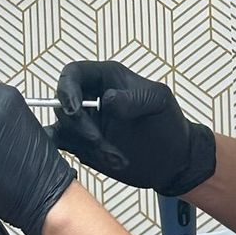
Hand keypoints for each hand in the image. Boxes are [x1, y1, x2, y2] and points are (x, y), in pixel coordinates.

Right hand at [53, 61, 215, 195]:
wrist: (173, 159)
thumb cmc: (168, 122)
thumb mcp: (158, 101)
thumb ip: (134, 98)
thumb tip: (107, 100)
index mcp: (105, 78)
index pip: (73, 74)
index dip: (67, 89)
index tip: (76, 109)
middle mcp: (90, 98)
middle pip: (62, 104)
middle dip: (78, 125)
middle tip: (98, 140)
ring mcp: (84, 123)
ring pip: (62, 129)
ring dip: (83, 145)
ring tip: (115, 157)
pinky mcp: (82, 145)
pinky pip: (64, 147)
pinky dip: (75, 154)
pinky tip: (100, 160)